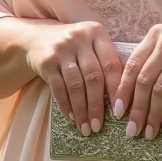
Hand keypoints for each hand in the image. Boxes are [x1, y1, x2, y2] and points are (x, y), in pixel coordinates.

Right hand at [24, 21, 121, 135]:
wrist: (37, 37)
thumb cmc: (74, 46)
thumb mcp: (91, 44)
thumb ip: (106, 62)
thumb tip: (124, 98)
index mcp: (96, 32)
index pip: (111, 64)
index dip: (117, 89)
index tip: (120, 112)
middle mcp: (79, 38)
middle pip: (93, 77)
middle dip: (97, 105)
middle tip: (99, 126)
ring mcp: (61, 49)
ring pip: (76, 85)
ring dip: (81, 110)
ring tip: (86, 127)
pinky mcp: (46, 61)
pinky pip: (58, 88)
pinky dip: (66, 105)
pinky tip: (72, 117)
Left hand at [115, 13, 161, 140]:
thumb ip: (152, 56)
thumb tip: (131, 91)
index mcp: (155, 35)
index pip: (132, 65)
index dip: (122, 90)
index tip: (117, 112)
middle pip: (144, 81)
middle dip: (136, 109)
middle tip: (131, 130)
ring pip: (160, 90)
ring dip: (153, 115)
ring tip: (149, 132)